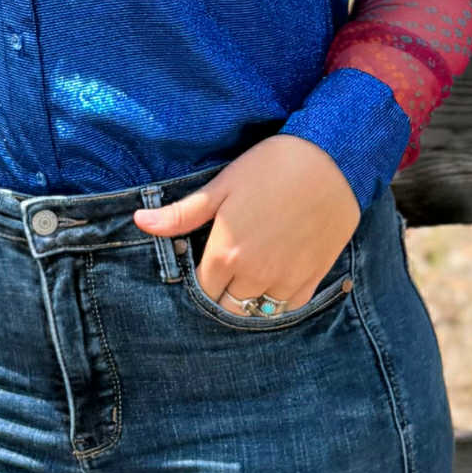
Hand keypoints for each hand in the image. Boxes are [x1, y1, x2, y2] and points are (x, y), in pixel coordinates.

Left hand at [133, 134, 360, 313]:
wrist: (331, 160)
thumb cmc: (270, 166)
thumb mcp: (222, 185)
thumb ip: (182, 213)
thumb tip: (140, 222)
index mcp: (227, 253)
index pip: (202, 290)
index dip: (199, 280)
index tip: (201, 266)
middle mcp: (256, 274)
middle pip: (229, 307)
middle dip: (221, 295)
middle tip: (222, 274)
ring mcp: (287, 279)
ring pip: (259, 313)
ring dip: (250, 302)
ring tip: (246, 279)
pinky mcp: (314, 277)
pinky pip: (291, 307)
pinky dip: (279, 302)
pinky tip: (274, 281)